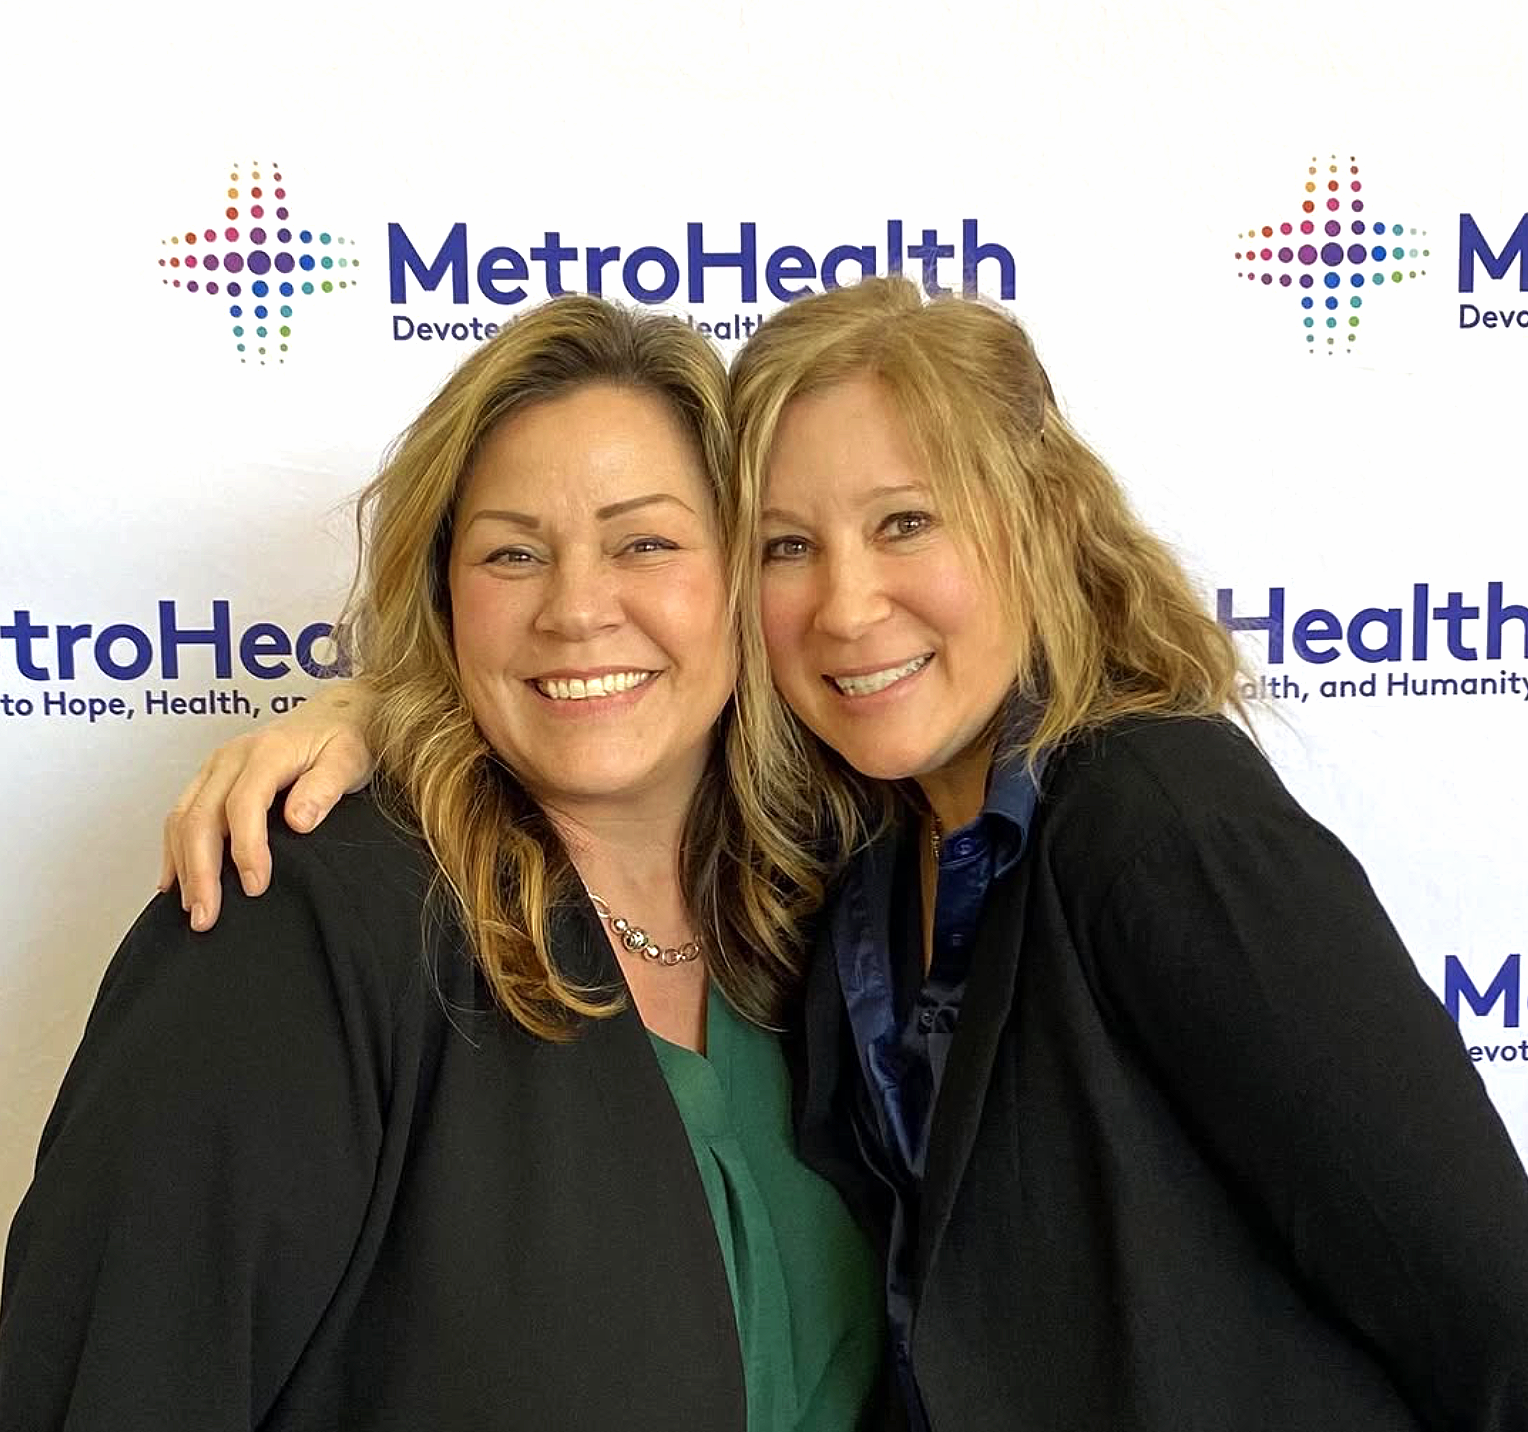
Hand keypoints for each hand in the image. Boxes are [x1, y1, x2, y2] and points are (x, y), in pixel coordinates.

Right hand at [159, 681, 376, 930]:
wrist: (338, 712)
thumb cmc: (347, 739)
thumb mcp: (349, 759)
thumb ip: (325, 787)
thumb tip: (298, 820)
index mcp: (267, 752)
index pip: (243, 805)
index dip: (246, 849)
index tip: (255, 887)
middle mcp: (232, 757)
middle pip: (200, 816)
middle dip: (200, 871)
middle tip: (206, 917)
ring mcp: (216, 766)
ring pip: (183, 818)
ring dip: (182, 866)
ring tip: (192, 910)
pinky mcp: (210, 777)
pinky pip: (180, 814)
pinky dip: (174, 850)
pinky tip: (174, 882)